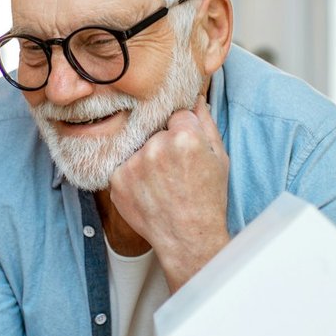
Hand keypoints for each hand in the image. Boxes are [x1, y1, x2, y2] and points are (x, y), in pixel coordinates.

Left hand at [108, 96, 229, 288]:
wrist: (188, 238)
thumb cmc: (208, 200)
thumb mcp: (219, 158)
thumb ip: (206, 123)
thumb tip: (195, 97)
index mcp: (185, 137)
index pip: (178, 115)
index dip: (184, 133)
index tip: (188, 151)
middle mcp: (156, 147)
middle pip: (156, 131)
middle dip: (164, 144)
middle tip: (176, 171)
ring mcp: (133, 164)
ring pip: (139, 148)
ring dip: (147, 160)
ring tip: (163, 184)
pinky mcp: (117, 180)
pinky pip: (124, 166)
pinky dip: (134, 177)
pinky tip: (149, 192)